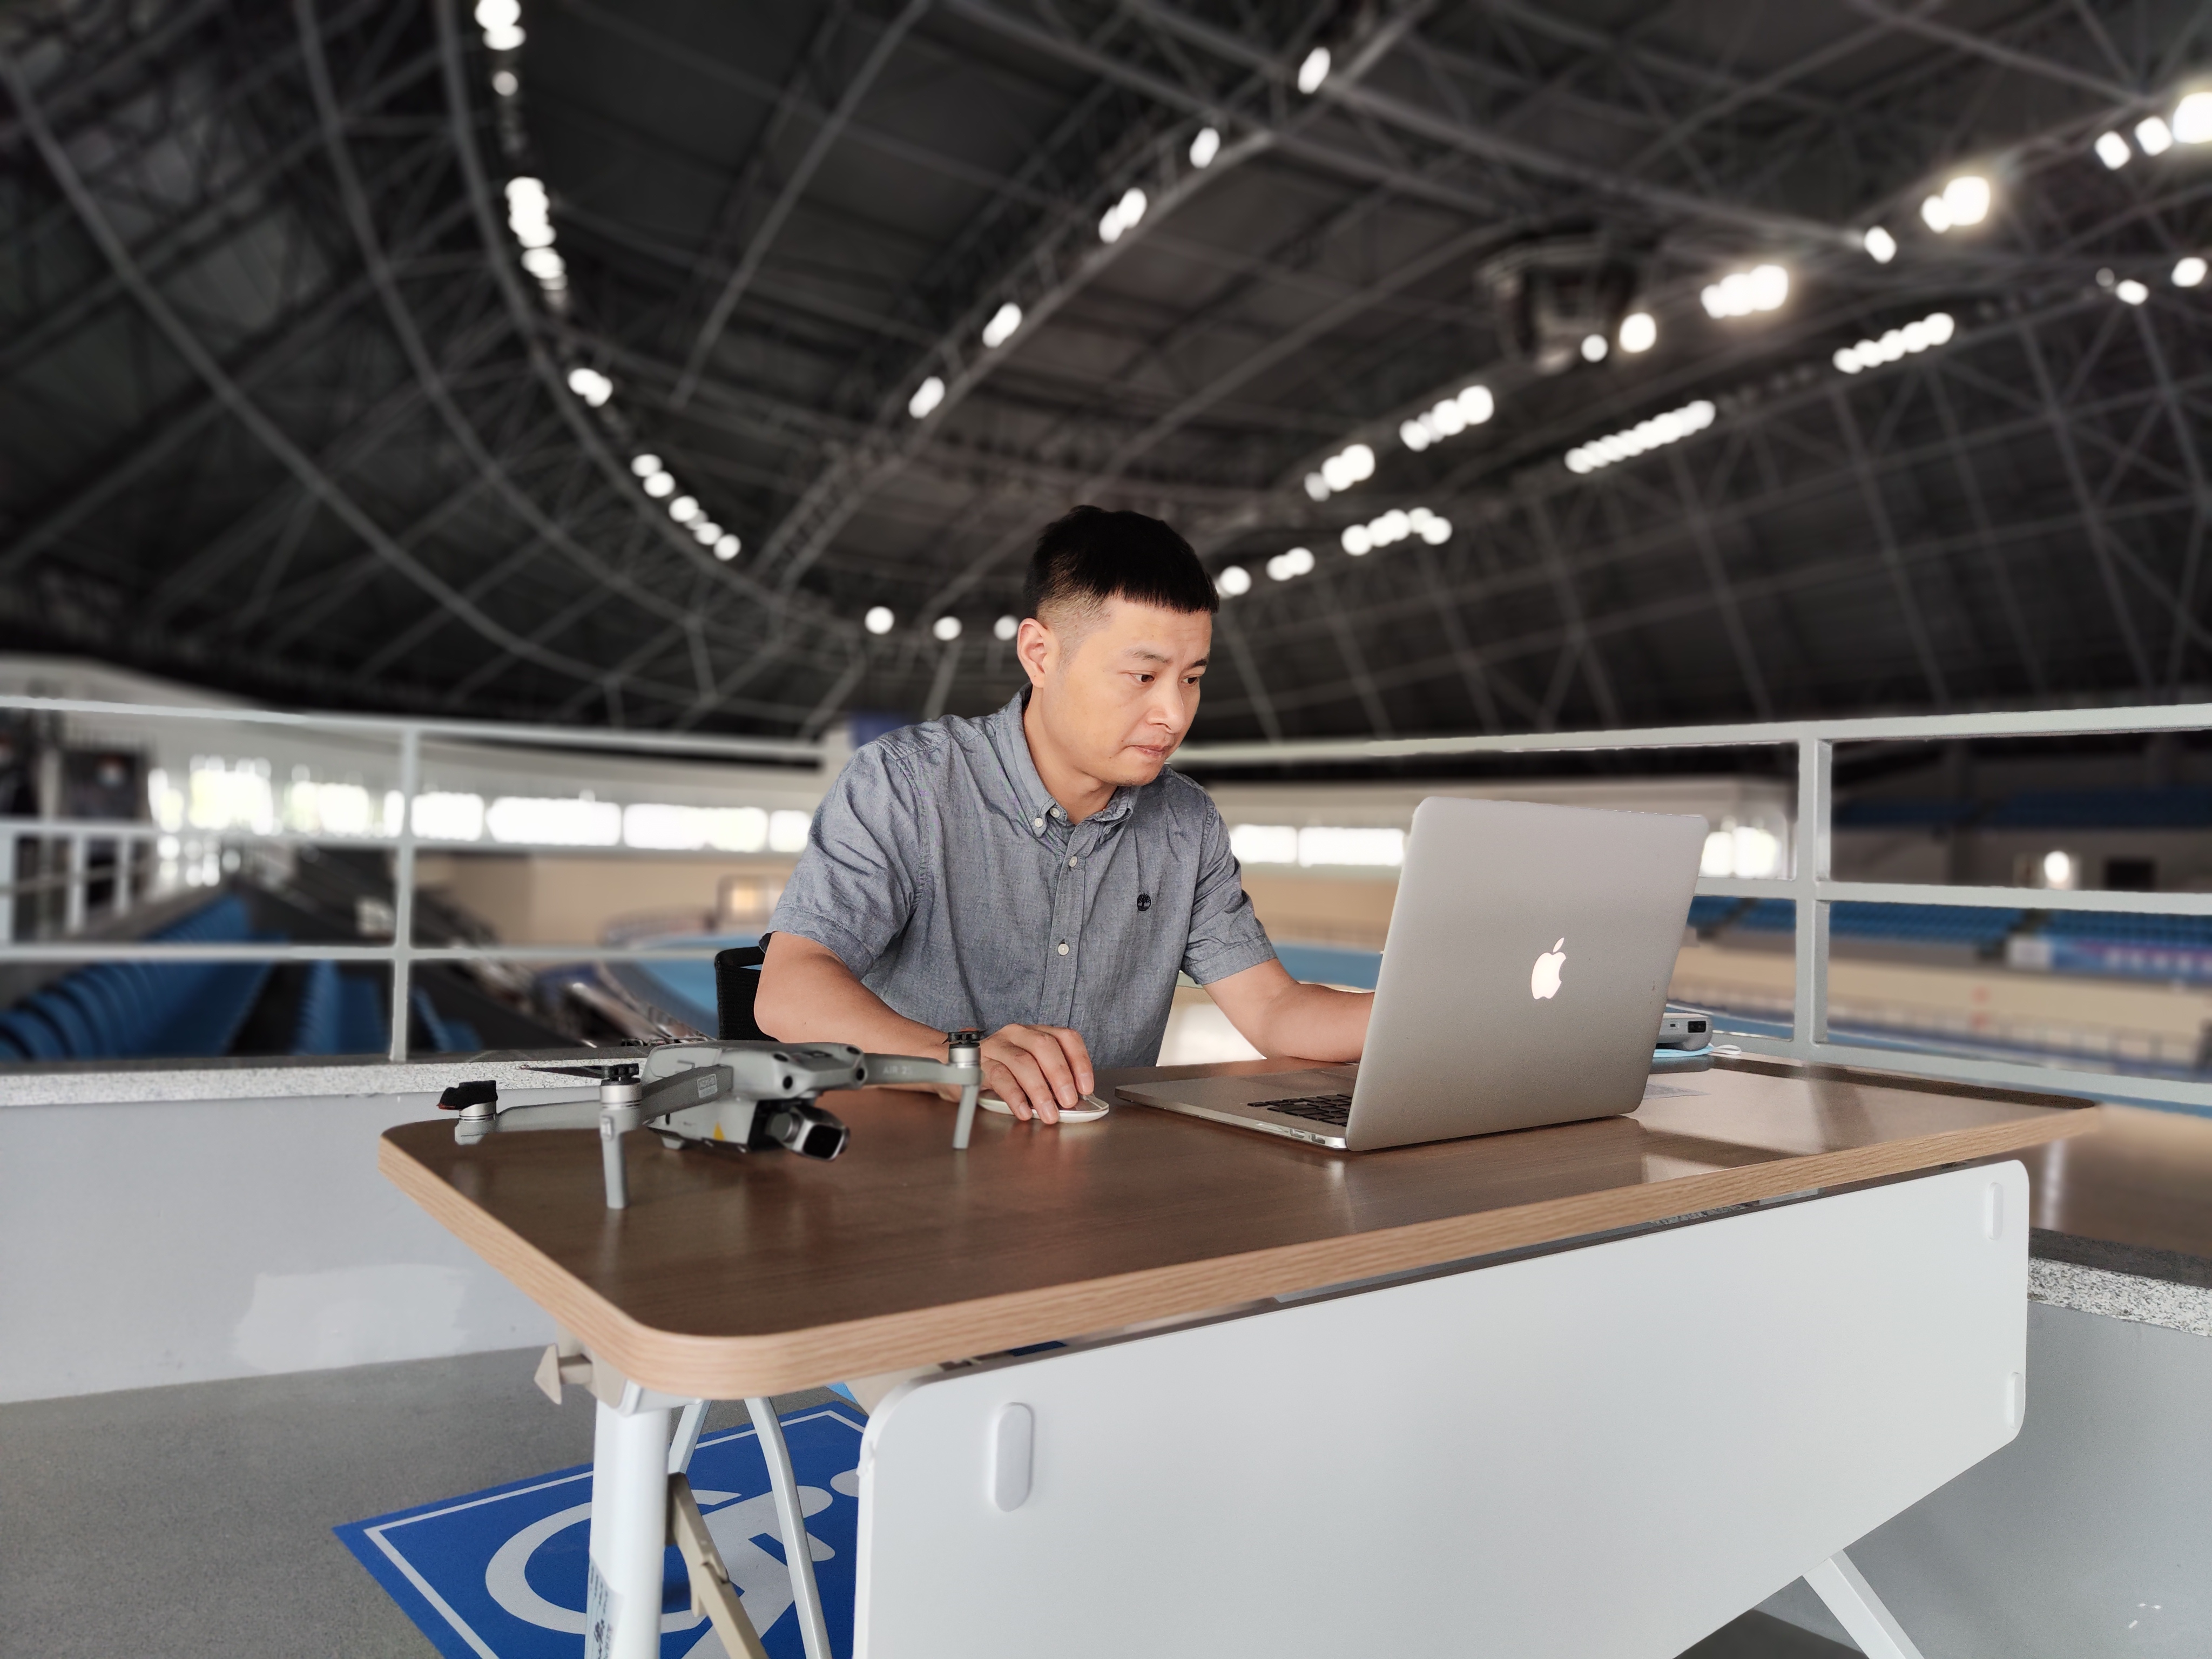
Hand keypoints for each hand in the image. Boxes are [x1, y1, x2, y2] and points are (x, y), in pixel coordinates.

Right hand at [979, 1022, 1093, 1123]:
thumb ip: (1049, 1080)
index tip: (1086, 1087)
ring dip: (1040, 1090)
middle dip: (1060, 1075)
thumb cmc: (1000, 1070)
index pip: (1066, 1037)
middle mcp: (1017, 1034)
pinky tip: (1023, 1111)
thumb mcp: (1030, 1071)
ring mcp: (997, 1046)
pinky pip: (1000, 1078)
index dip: (1080, 1061)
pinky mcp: (979, 1063)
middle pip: (1045, 1046)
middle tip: (1069, 1101)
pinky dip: (1015, 1096)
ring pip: (1023, 1062)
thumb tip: (1073, 1100)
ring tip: (1048, 1113)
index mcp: (1036, 1032)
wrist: (957, 1067)